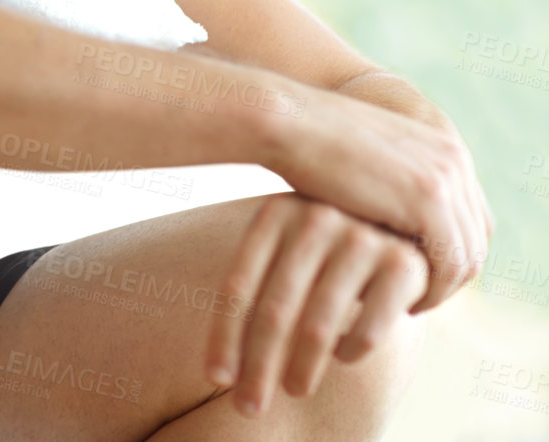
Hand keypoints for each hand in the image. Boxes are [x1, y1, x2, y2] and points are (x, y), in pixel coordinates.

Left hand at [207, 194, 427, 417]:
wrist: (402, 220)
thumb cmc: (325, 245)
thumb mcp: (286, 247)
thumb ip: (256, 287)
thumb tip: (220, 370)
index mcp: (274, 214)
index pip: (237, 287)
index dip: (224, 337)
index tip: (217, 380)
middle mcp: (314, 218)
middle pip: (273, 312)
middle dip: (259, 367)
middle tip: (248, 407)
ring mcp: (361, 237)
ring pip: (318, 326)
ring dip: (301, 370)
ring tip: (293, 391)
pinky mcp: (404, 263)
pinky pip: (368, 329)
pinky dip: (350, 352)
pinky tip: (342, 357)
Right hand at [270, 88, 490, 311]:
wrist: (286, 123)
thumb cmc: (308, 146)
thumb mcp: (366, 163)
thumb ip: (392, 186)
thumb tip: (395, 228)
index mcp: (444, 147)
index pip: (471, 218)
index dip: (449, 252)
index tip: (415, 275)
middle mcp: (455, 160)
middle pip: (475, 238)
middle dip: (448, 275)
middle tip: (414, 298)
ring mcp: (445, 179)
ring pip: (466, 257)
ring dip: (441, 290)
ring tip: (406, 305)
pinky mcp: (427, 202)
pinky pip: (448, 264)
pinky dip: (431, 291)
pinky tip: (400, 302)